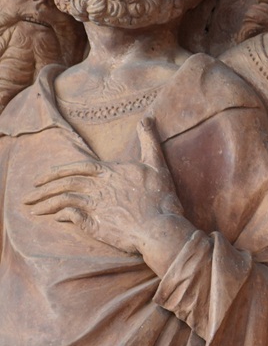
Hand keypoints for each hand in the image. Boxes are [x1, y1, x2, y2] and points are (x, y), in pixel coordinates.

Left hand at [24, 117, 185, 255]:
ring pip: (63, 200)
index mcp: (111, 173)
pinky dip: (62, 216)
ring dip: (46, 204)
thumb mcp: (157, 163)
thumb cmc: (161, 196)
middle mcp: (99, 188)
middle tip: (28, 195)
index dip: (58, 171)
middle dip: (44, 188)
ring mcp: (96, 206)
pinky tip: (56, 218)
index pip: (78, 167)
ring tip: (33, 210)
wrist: (160, 226)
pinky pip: (72, 217)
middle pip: (65, 183)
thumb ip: (149, 141)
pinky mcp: (96, 225)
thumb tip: (147, 118)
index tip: (41, 178)